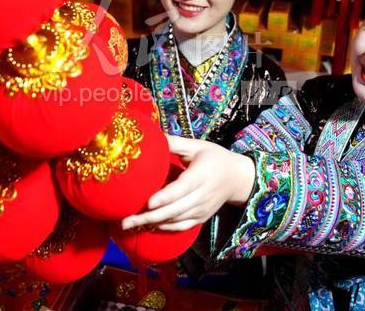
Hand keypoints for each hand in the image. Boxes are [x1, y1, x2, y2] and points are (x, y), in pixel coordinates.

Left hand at [120, 135, 255, 231]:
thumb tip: (151, 135)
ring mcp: (201, 209)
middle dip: (149, 217)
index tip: (148, 202)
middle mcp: (201, 196)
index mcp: (200, 175)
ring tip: (129, 225)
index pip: (181, 189)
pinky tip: (148, 227)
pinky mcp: (200, 218)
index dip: (165, 197)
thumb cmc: (216, 158)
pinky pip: (181, 227)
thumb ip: (174, 143)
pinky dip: (165, 228)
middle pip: (174, 210)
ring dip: (152, 224)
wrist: (238, 178)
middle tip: (125, 221)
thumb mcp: (198, 146)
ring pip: (175, 220)